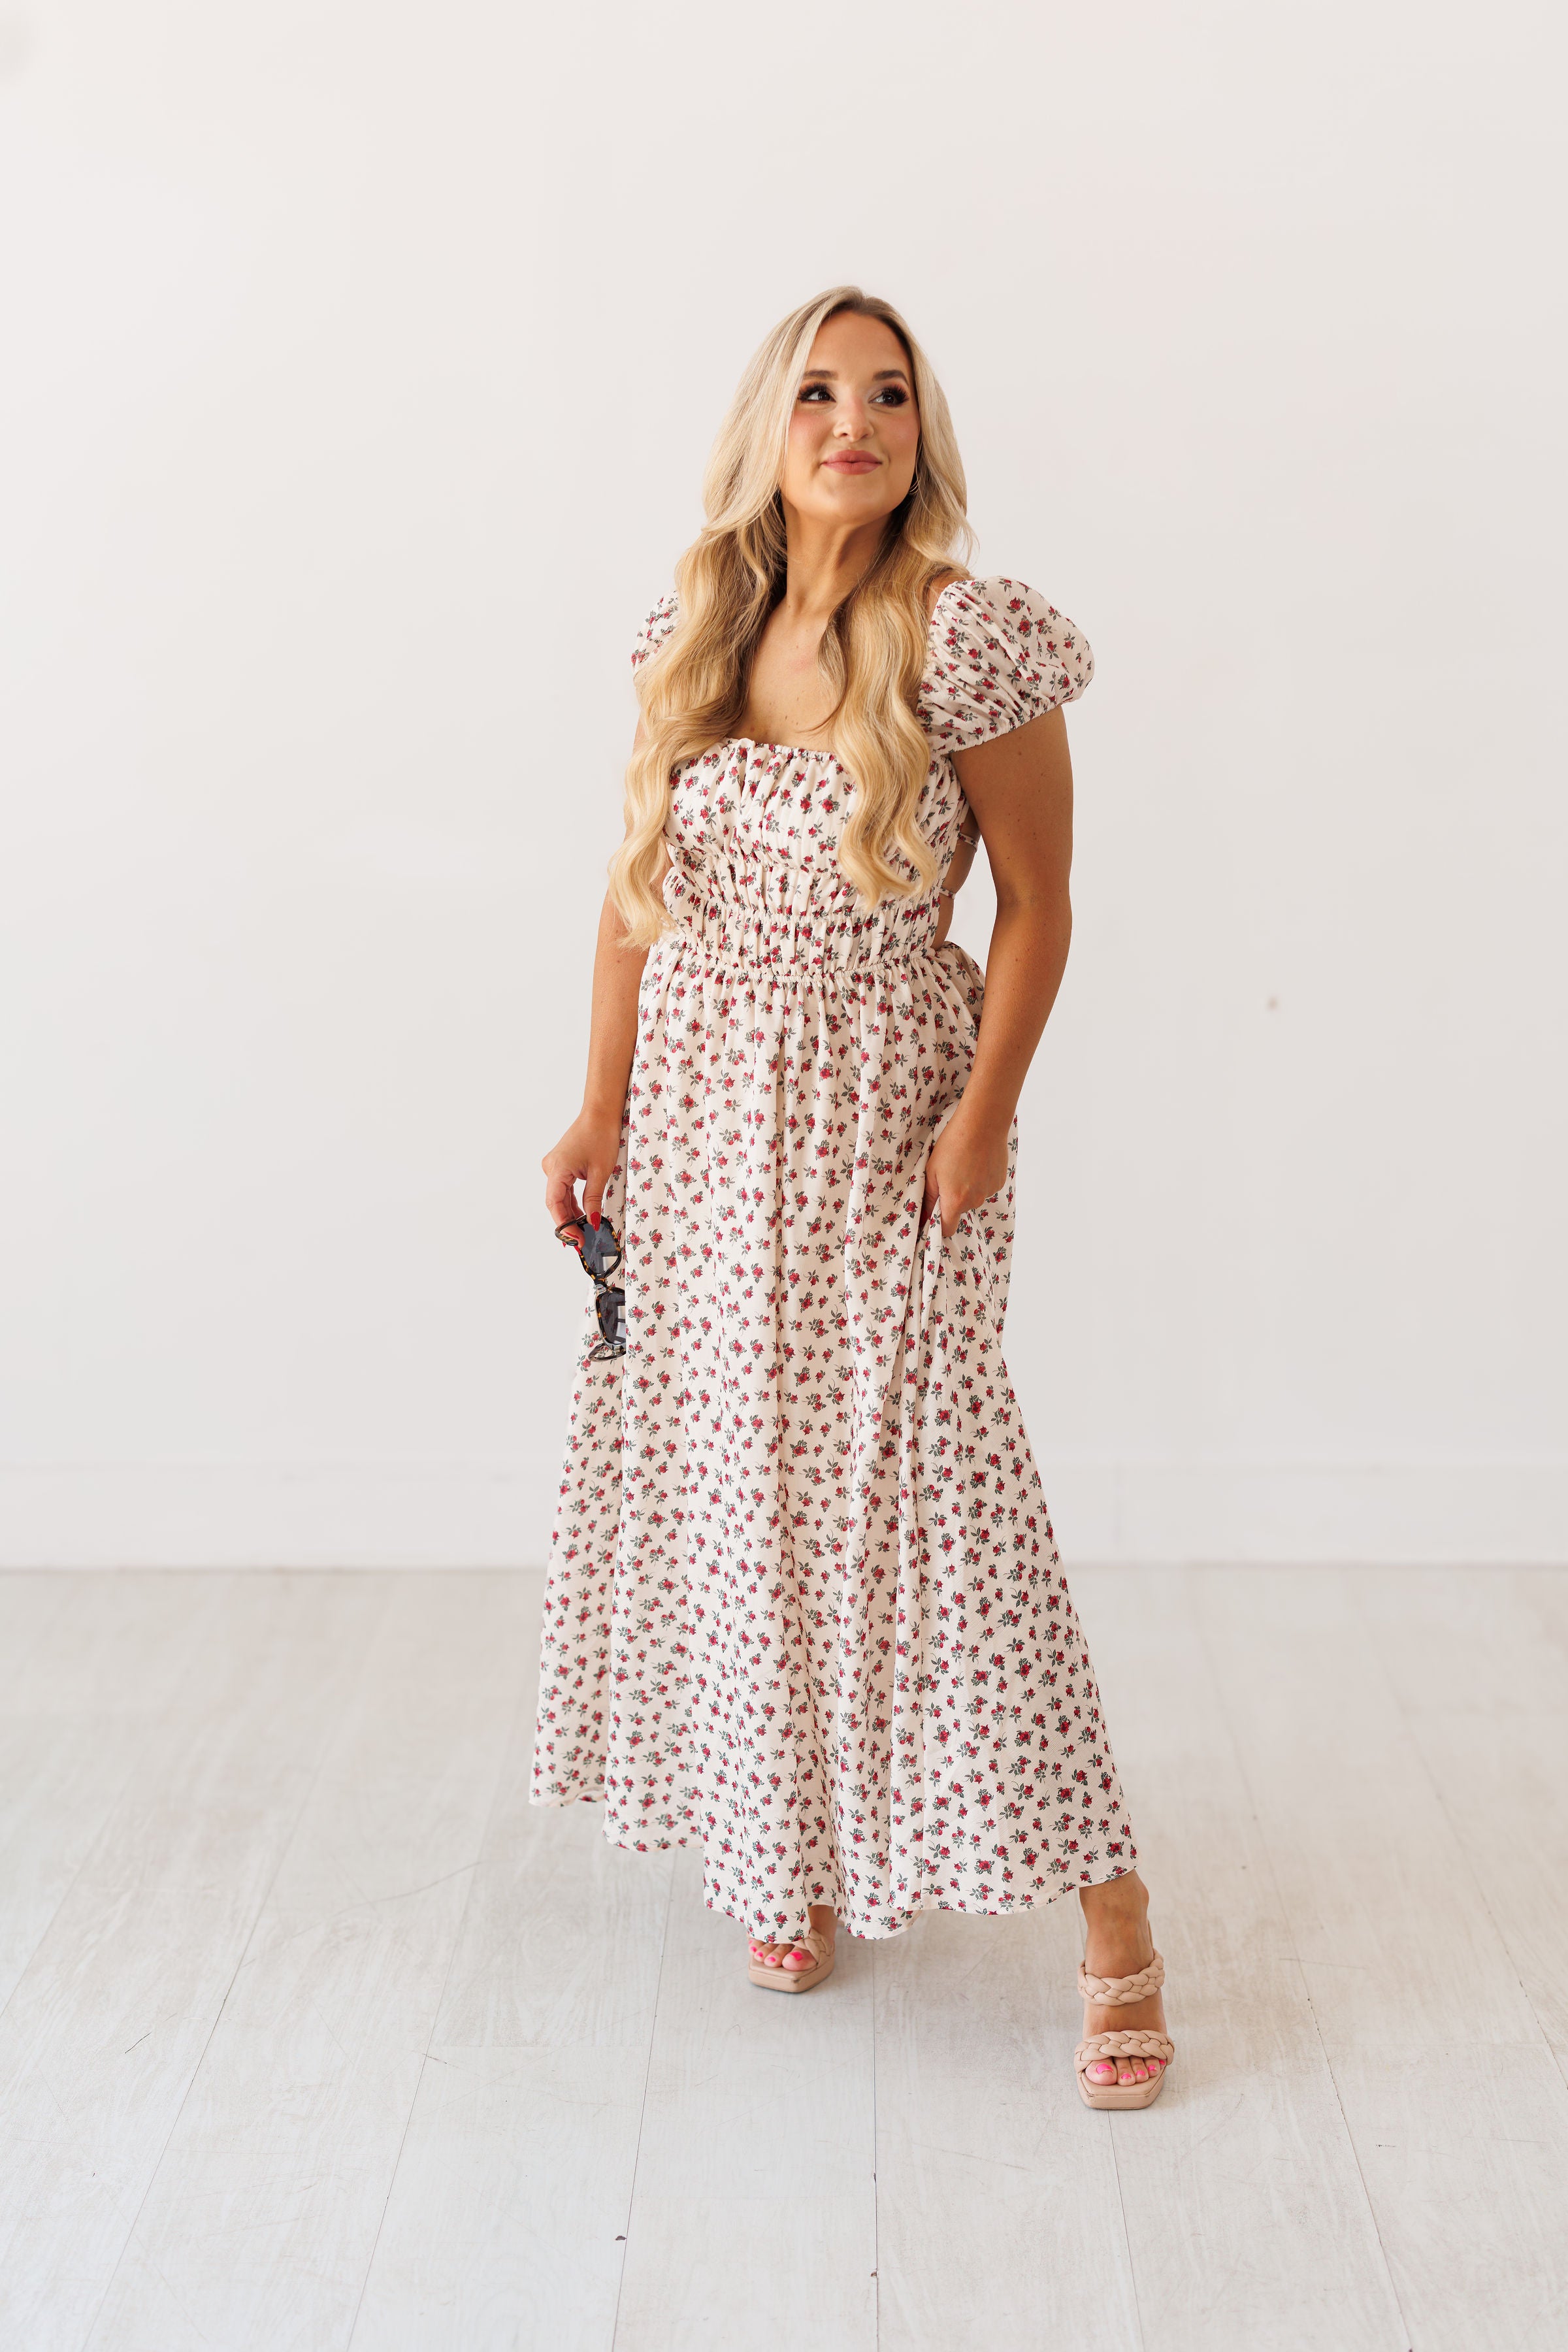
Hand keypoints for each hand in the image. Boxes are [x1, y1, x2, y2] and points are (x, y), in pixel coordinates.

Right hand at [542, 1106, 622, 1230]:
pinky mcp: (561, 1164)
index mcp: (557, 1170)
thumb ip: (593, 1200)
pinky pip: (564, 1188)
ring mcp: (554, 1166)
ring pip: (560, 1197)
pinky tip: (581, 1215)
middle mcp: (550, 1168)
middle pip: (556, 1203)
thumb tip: (592, 1223)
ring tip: (583, 1231)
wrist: (600, 1113)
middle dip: (568, 1223)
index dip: (565, 1225)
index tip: (577, 1240)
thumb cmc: (601, 1137)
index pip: (556, 1205)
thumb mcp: (600, 1172)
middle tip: (581, 1241)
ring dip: (570, 1213)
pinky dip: (572, 1201)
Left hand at [921, 1107, 1009, 1238]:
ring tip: (963, 1165)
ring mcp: (989, 1192)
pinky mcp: (999, 1182)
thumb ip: (928, 1198)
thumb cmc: (953, 1144)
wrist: (982, 1124)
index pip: (947, 1229)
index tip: (933, 1215)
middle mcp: (974, 1201)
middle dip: (952, 1199)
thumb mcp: (932, 1171)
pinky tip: (976, 1163)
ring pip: (973, 1198)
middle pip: (959, 1210)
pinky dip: (980, 1180)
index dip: (938, 1225)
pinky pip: (985, 1188)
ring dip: (967, 1188)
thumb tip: (922, 1218)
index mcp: (955, 1201)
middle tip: (947, 1176)